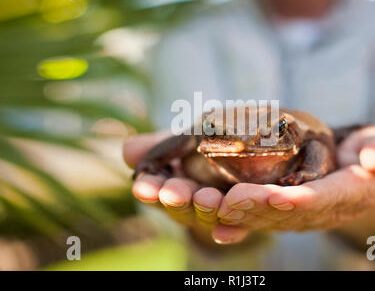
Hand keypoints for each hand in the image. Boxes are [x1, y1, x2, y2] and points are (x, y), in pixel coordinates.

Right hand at [123, 132, 248, 245]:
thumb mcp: (181, 145)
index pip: (156, 191)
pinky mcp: (245, 220)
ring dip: (206, 209)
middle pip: (182, 207)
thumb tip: (127, 149)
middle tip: (173, 192)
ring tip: (208, 197)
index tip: (141, 186)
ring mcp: (218, 216)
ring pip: (210, 216)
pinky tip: (230, 229)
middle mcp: (192, 207)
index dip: (149, 189)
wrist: (241, 167)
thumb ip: (158, 147)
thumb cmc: (203, 155)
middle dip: (177, 199)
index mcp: (172, 189)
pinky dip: (234, 231)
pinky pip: (241, 228)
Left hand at [214, 126, 374, 248]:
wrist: (359, 173)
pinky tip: (217, 228)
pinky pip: (260, 221)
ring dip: (239, 216)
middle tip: (230, 200)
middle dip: (257, 208)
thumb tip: (372, 158)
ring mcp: (300, 216)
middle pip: (286, 213)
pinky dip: (238, 227)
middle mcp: (321, 211)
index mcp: (349, 194)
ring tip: (213, 206)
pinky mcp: (284, 213)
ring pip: (268, 220)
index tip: (275, 196)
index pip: (322, 199)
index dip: (299, 200)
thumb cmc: (370, 153)